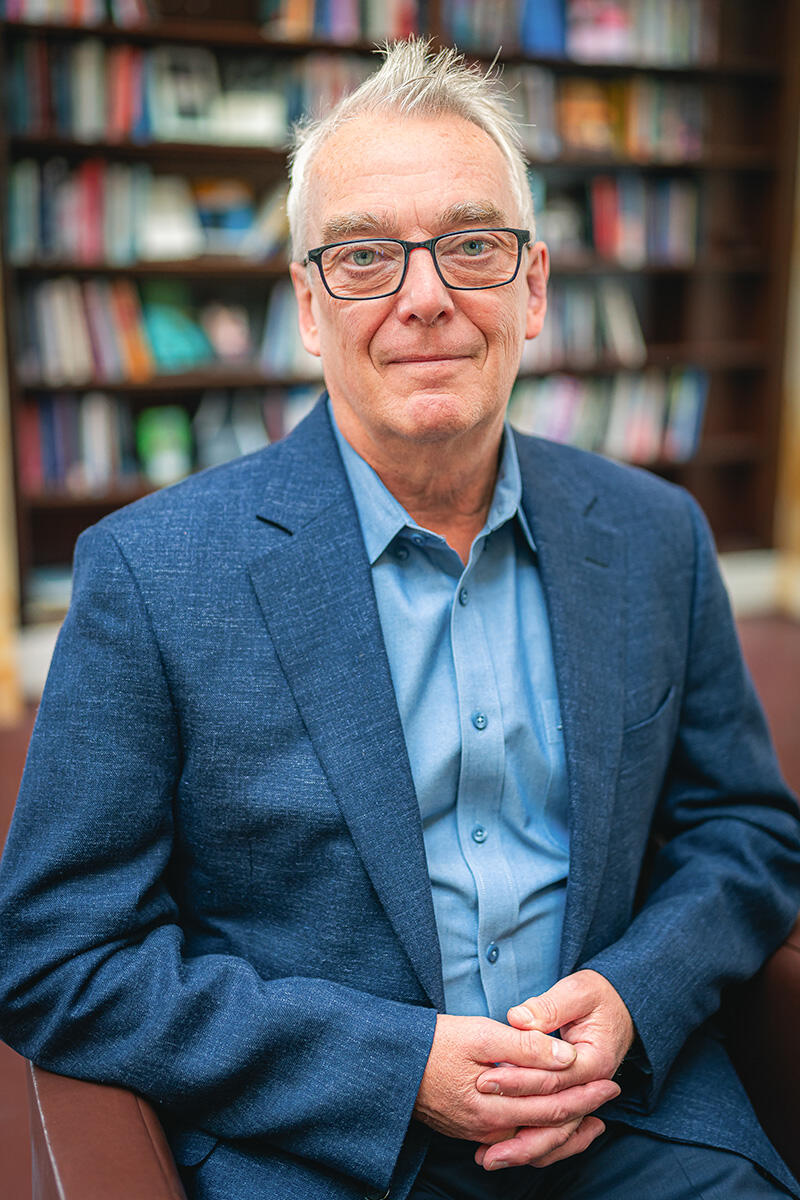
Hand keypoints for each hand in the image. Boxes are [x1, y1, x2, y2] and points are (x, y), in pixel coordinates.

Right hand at [413, 1012, 619, 1163]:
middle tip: (611, 1096)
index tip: (610, 1080)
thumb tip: (566, 1058)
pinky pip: (516, 1142)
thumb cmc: (434, 1042)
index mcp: (496, 1105)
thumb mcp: (480, 1034)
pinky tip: (549, 1127)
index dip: (585, 1092)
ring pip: (535, 1142)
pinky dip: (540, 1136)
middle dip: (584, 1112)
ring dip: (566, 1133)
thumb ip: (525, 1048)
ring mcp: (480, 1134)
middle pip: (549, 1128)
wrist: (392, 1063)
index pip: (554, 1104)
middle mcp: (490, 1129)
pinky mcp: (471, 1131)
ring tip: (591, 1122)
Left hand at [473, 970, 633, 1169]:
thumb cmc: (597, 996)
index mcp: (594, 1062)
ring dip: (523, 1149)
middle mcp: (592, 1088)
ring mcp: (584, 1098)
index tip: (483, 1081)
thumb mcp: (577, 992)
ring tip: (487, 1159)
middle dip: (517, 1133)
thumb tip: (518, 1019)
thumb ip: (548, 1007)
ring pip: (555, 1135)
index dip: (517, 1081)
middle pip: (555, 1120)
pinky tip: (504, 1151)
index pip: (551, 1079)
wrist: (620, 1006)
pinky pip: (555, 1133)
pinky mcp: (573, 1101)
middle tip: (482, 1147)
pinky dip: (532, 1143)